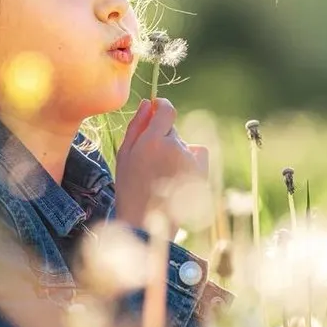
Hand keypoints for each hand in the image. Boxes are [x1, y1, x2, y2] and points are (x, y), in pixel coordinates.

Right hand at [113, 98, 208, 230]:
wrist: (146, 222)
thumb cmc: (129, 188)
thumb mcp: (124, 155)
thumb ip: (136, 126)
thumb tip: (148, 103)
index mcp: (152, 142)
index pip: (166, 109)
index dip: (162, 106)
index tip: (157, 109)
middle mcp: (175, 148)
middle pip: (172, 130)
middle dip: (163, 137)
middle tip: (151, 161)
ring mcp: (190, 161)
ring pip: (183, 143)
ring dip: (176, 151)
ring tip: (163, 174)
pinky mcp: (201, 172)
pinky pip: (197, 153)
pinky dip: (190, 159)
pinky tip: (178, 175)